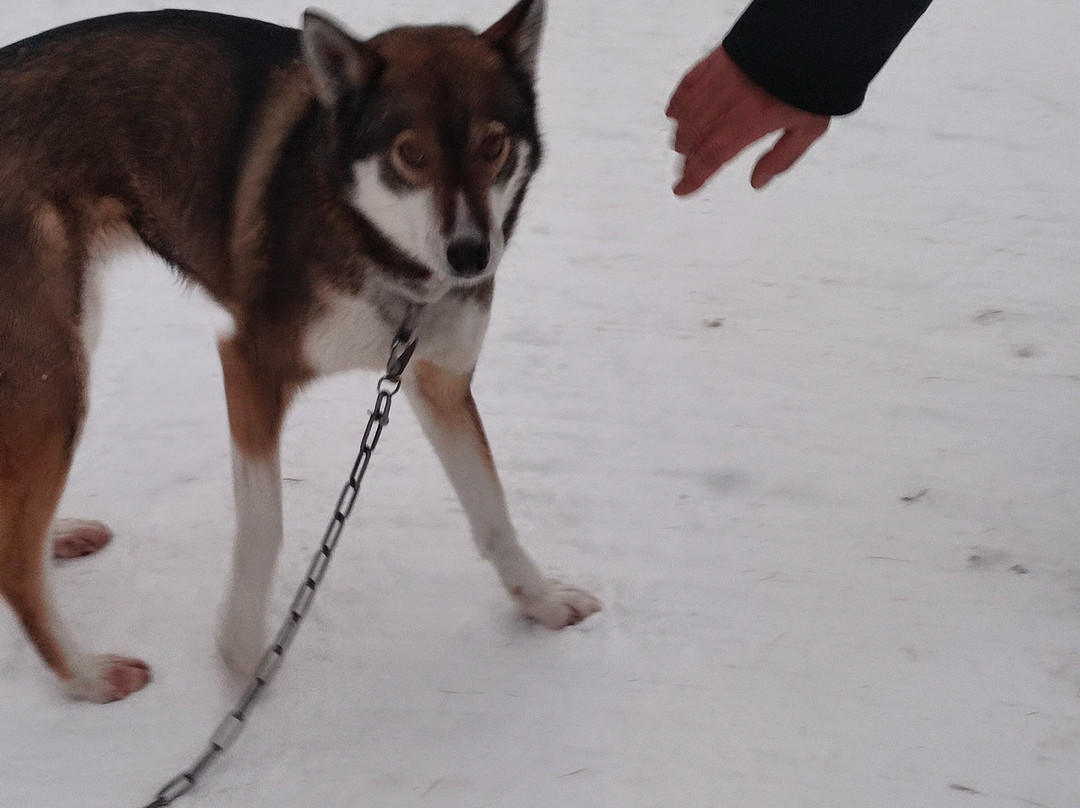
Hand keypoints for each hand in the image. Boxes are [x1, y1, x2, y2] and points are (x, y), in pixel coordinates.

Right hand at [667, 44, 829, 193]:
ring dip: (681, 134)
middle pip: (695, 136)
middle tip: (685, 171)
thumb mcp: (809, 128)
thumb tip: (757, 182)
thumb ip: (781, 158)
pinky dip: (678, 101)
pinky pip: (688, 82)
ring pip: (687, 112)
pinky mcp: (718, 59)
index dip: (694, 177)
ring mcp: (721, 77)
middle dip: (686, 158)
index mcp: (751, 120)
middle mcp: (730, 100)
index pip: (712, 155)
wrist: (811, 37)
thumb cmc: (813, 83)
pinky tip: (674, 113)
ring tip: (682, 147)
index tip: (681, 189)